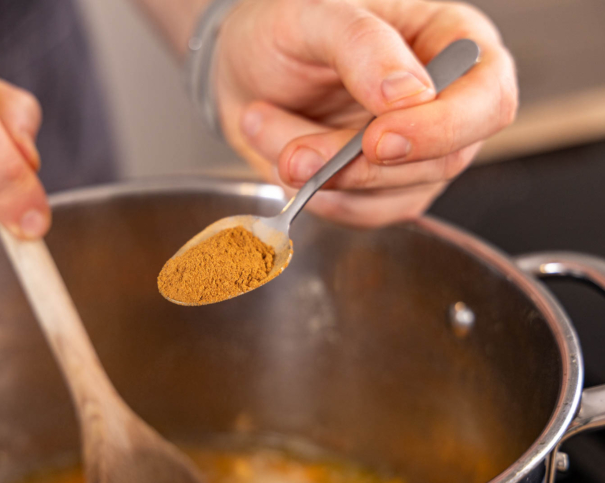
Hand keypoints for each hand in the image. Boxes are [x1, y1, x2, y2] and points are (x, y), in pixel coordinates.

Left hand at [214, 0, 517, 226]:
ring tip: (264, 125)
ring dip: (324, 177)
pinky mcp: (382, 188)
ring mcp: (416, 151)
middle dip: (360, 166)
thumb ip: (363, 45)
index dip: (441, 129)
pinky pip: (362, 212)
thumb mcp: (313, 13)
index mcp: (450, 41)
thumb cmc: (285, 29)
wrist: (245, 70)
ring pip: (395, 194)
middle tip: (295, 155)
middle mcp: (445, 101)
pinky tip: (281, 153)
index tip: (378, 140)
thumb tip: (409, 95)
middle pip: (443, 160)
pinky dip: (317, 194)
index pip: (487, 98)